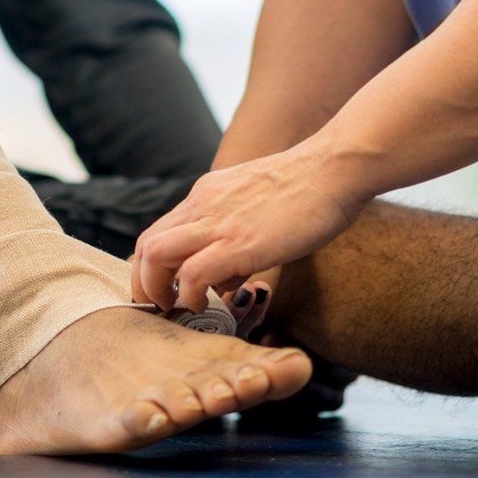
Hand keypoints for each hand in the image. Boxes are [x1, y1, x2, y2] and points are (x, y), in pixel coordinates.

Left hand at [131, 148, 363, 312]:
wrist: (333, 167)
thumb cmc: (308, 189)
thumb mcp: (254, 203)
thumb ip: (234, 233)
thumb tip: (225, 279)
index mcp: (206, 195)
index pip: (157, 233)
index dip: (151, 268)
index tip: (164, 292)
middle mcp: (202, 204)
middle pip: (146, 245)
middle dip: (144, 284)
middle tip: (163, 308)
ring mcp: (218, 222)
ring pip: (155, 255)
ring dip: (157, 291)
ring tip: (178, 310)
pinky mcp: (240, 243)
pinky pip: (193, 274)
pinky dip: (190, 296)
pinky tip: (207, 306)